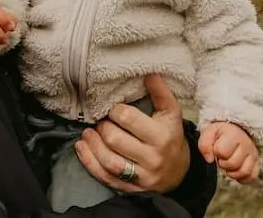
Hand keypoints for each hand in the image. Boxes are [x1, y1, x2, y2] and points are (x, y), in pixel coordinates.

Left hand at [73, 74, 189, 193]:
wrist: (180, 172)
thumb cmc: (171, 137)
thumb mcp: (172, 113)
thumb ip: (161, 93)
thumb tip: (149, 73)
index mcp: (162, 136)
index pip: (129, 120)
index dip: (115, 111)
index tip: (113, 109)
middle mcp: (152, 158)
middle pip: (116, 140)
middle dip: (103, 128)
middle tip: (101, 122)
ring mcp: (141, 177)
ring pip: (109, 162)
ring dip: (93, 145)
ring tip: (88, 133)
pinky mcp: (131, 189)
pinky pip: (105, 178)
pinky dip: (89, 162)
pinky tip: (82, 148)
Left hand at [198, 121, 258, 183]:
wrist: (237, 130)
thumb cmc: (221, 133)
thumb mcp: (209, 132)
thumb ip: (204, 144)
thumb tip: (209, 160)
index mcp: (234, 135)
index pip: (223, 151)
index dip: (216, 152)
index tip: (216, 148)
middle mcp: (246, 144)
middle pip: (233, 164)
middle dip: (223, 163)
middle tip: (222, 158)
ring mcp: (253, 154)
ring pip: (244, 172)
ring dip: (232, 173)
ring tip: (228, 165)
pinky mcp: (256, 163)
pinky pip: (252, 177)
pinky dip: (242, 179)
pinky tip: (235, 171)